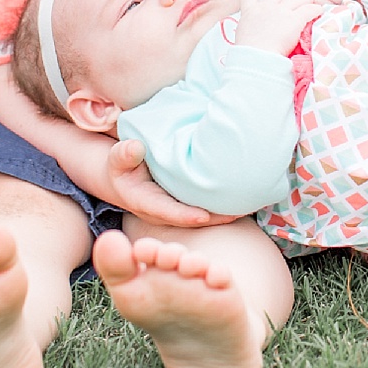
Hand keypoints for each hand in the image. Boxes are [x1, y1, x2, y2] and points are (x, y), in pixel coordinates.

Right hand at [102, 138, 238, 227]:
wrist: (123, 177)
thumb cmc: (121, 165)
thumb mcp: (117, 159)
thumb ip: (124, 155)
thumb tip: (136, 147)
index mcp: (145, 203)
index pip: (167, 212)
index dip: (185, 215)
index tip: (204, 216)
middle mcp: (162, 213)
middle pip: (192, 220)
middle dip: (216, 218)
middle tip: (242, 211)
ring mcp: (175, 212)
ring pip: (203, 218)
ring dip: (225, 214)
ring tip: (250, 206)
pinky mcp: (184, 206)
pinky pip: (206, 210)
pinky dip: (223, 208)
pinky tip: (243, 199)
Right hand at [234, 0, 324, 54]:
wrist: (256, 57)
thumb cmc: (248, 53)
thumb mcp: (244, 35)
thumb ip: (252, 27)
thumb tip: (259, 31)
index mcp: (250, 11)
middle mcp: (265, 7)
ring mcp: (280, 12)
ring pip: (297, 0)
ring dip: (305, 0)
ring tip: (312, 3)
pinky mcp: (294, 20)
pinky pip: (309, 10)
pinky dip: (315, 9)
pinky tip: (320, 11)